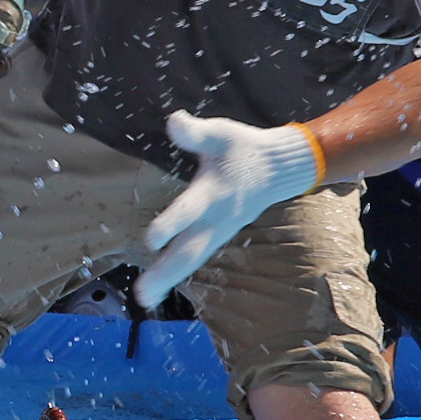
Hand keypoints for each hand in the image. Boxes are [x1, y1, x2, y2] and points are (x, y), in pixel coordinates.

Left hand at [136, 110, 320, 308]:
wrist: (279, 168)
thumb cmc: (244, 148)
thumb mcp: (222, 132)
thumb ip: (197, 131)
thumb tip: (173, 121)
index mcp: (214, 192)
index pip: (190, 210)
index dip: (172, 224)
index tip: (150, 240)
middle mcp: (216, 217)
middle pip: (190, 249)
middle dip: (166, 271)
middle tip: (142, 294)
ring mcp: (219, 231)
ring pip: (192, 258)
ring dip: (167, 278)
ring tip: (143, 298)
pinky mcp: (218, 235)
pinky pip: (195, 257)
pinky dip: (176, 272)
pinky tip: (155, 287)